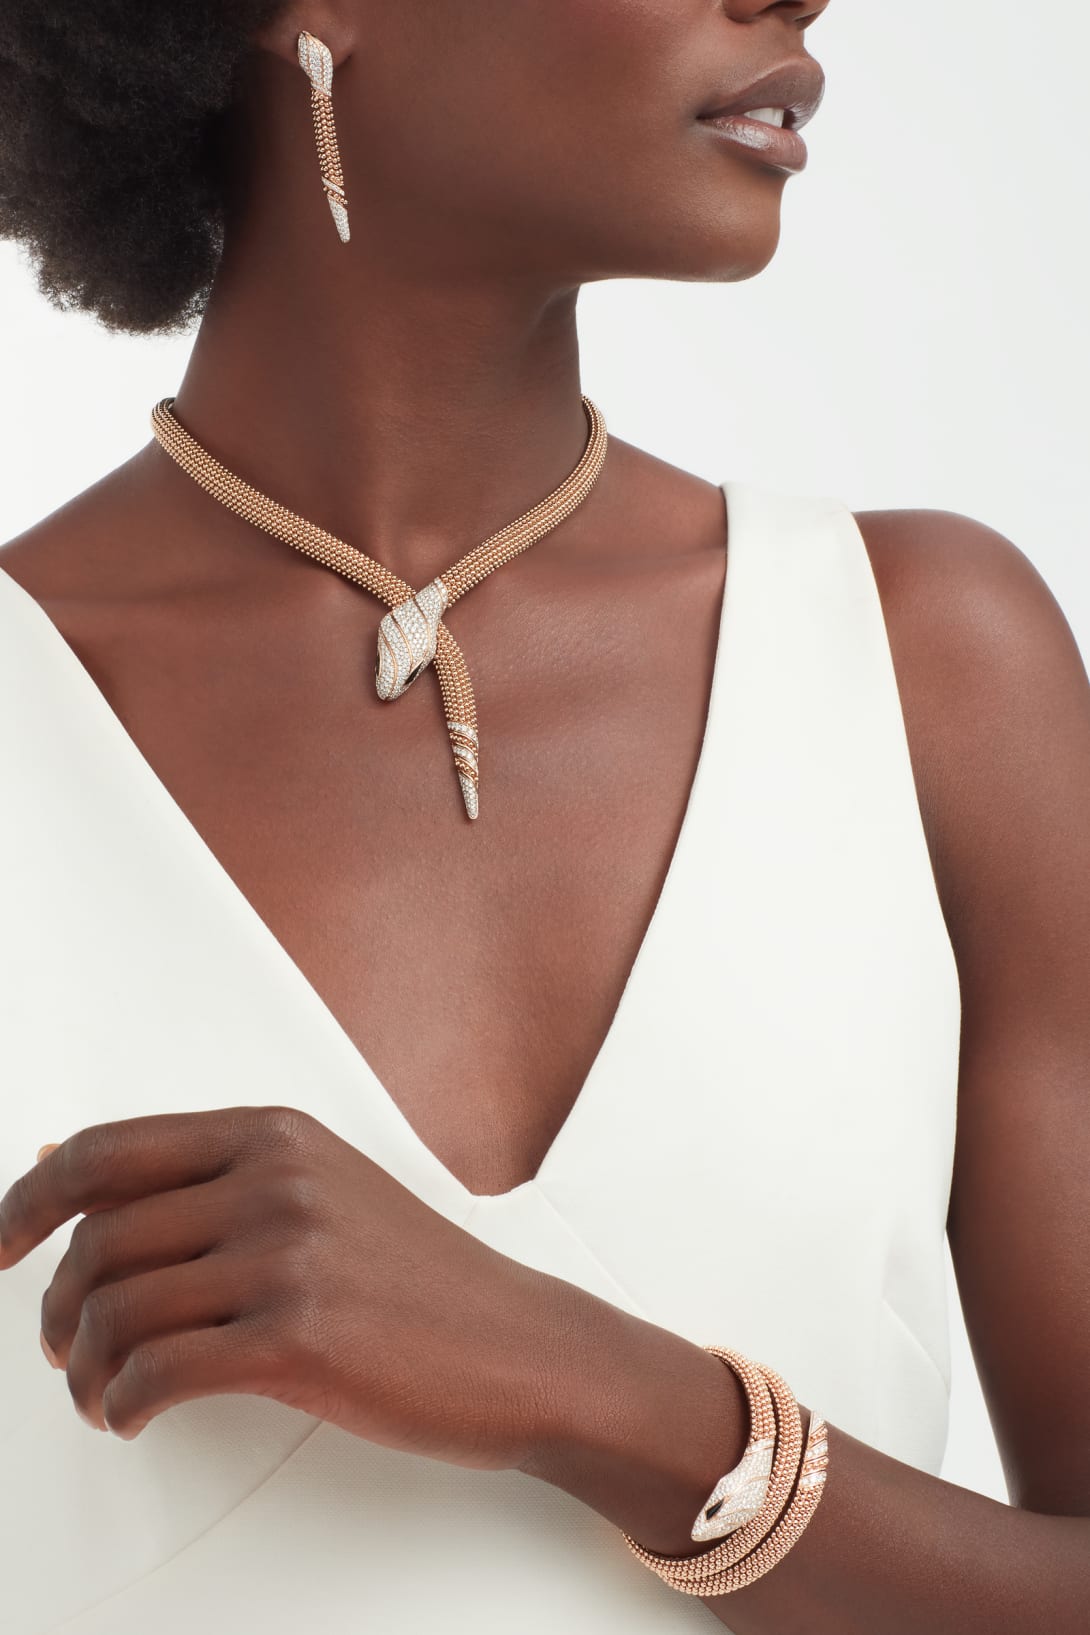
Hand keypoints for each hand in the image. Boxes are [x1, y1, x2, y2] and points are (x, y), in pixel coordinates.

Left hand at [0, 1106, 566, 1462]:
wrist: (520, 1344)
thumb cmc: (421, 1278)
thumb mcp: (321, 1190)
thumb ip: (211, 1176)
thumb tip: (72, 1166)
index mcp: (274, 1133)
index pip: (107, 1151)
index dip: (26, 1201)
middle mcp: (274, 1180)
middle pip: (99, 1238)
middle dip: (52, 1305)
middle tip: (56, 1345)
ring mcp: (288, 1255)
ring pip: (114, 1309)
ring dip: (81, 1368)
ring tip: (96, 1392)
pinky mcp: (298, 1338)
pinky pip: (155, 1370)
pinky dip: (119, 1402)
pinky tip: (130, 1414)